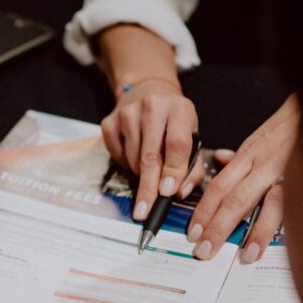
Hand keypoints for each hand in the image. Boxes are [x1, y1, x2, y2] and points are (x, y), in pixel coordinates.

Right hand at [96, 25, 202, 213]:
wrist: (148, 91)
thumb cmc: (174, 122)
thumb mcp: (192, 137)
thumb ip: (192, 168)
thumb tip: (178, 193)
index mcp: (180, 109)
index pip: (177, 144)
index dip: (173, 171)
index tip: (167, 193)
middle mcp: (152, 107)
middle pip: (150, 156)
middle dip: (148, 187)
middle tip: (145, 211)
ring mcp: (127, 113)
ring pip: (133, 159)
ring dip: (141, 175)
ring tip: (150, 170)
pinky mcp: (109, 120)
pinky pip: (117, 155)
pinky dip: (126, 164)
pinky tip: (135, 154)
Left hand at [188, 95, 299, 262]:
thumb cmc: (290, 125)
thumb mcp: (259, 136)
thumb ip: (240, 155)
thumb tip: (220, 159)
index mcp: (248, 156)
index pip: (219, 186)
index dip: (204, 211)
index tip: (193, 233)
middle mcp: (264, 164)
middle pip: (235, 198)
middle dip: (218, 227)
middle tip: (204, 250)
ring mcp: (288, 172)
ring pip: (266, 205)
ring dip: (255, 233)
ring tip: (245, 256)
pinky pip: (297, 205)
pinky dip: (289, 224)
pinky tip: (284, 241)